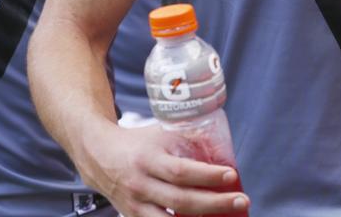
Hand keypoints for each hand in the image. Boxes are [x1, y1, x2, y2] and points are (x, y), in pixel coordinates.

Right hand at [78, 122, 248, 216]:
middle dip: (215, 203)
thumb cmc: (137, 143)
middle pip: (181, 201)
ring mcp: (136, 206)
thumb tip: (220, 150)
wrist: (99, 155)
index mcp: (148, 159)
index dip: (207, 175)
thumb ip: (186, 141)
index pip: (180, 171)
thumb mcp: (159, 134)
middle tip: (241, 200)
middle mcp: (141, 185)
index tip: (231, 175)